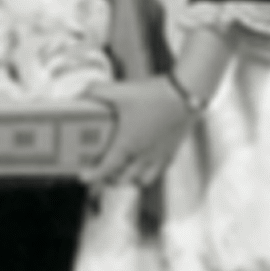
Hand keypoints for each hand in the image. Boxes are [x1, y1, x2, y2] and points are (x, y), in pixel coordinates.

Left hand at [83, 76, 195, 190]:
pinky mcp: (173, 150)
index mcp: (127, 145)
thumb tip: (82, 92)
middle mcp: (143, 155)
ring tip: (122, 171)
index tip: (83, 178)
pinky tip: (145, 162)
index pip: (106, 169)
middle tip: (100, 174)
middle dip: (109, 180)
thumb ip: (96, 91)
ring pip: (143, 180)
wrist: (187, 93)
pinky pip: (159, 170)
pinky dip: (149, 172)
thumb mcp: (119, 90)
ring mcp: (160, 155)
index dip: (93, 176)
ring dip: (130, 179)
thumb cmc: (153, 95)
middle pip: (123, 180)